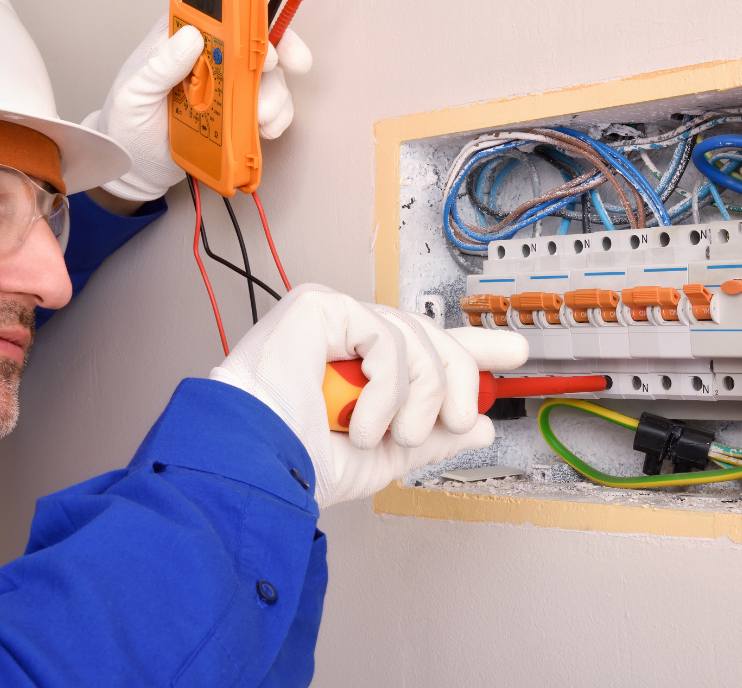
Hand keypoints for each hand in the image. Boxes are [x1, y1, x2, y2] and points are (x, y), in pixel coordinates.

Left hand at [87, 17, 310, 202]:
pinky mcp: (235, 113)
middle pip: (253, 41)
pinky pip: (264, 108)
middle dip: (277, 53)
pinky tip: (264, 129)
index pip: (218, 14)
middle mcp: (208, 58)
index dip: (246, 16)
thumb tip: (191, 37)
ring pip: (265, 77)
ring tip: (263, 116)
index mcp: (179, 40)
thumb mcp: (133, 93)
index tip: (258, 35)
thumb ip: (160, 66)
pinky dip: (274, 117)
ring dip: (274, 94)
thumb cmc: (126, 125)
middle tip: (276, 69)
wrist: (134, 169)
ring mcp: (225, 86)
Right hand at [209, 285, 527, 508]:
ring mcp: (334, 318)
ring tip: (395, 434)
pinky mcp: (320, 307)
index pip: (424, 345)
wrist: (254, 460)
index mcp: (359, 368)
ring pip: (417, 337)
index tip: (512, 352)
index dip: (471, 346)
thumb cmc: (299, 460)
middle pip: (431, 336)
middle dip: (457, 379)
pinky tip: (362, 420)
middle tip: (460, 419)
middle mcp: (347, 337)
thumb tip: (479, 426)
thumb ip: (430, 437)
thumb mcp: (383, 456)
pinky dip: (386, 388)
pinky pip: (386, 337)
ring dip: (420, 397)